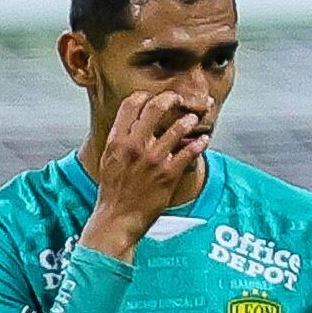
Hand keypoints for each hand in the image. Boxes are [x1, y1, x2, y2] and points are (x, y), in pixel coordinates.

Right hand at [83, 87, 205, 256]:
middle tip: (178, 98)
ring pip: (177, 128)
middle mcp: (134, 146)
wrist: (118, 217)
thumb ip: (120, 139)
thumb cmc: (113, 190)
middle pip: (155, 108)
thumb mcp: (109, 159)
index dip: (145, 96)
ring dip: (189, 120)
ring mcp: (153, 160)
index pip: (131, 105)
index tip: (154, 96)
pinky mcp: (168, 174)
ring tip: (194, 119)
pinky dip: (199, 144)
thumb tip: (132, 122)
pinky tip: (203, 141)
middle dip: (170, 98)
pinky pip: (189, 152)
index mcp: (117, 140)